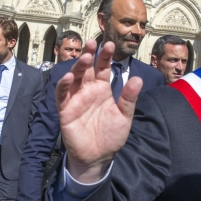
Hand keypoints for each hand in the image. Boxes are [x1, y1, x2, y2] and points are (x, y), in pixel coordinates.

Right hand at [56, 40, 141, 182]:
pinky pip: (62, 95)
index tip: (109, 45)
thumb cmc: (111, 136)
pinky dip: (64, 85)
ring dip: (77, 66)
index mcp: (102, 89)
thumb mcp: (124, 117)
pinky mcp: (65, 110)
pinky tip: (69, 77)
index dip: (104, 56)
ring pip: (74, 77)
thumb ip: (129, 99)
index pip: (103, 68)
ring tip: (85, 58)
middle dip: (89, 55)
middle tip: (93, 43)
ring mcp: (76, 99)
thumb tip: (138, 79)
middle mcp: (88, 90)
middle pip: (86, 68)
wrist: (98, 157)